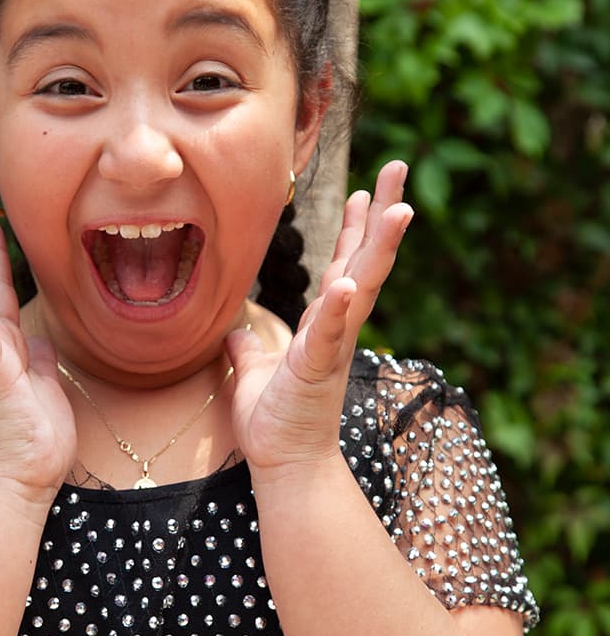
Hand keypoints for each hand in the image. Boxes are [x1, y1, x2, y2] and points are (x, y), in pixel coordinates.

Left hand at [228, 161, 411, 471]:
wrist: (287, 467)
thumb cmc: (275, 425)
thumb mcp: (251, 375)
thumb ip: (249, 350)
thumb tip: (235, 331)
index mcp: (325, 325)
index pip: (344, 264)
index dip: (354, 227)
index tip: (366, 189)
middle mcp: (338, 329)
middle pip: (366, 260)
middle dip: (382, 213)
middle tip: (399, 168)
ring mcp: (333, 347)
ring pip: (363, 286)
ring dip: (380, 247)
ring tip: (400, 207)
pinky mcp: (317, 369)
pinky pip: (328, 333)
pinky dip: (337, 308)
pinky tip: (346, 281)